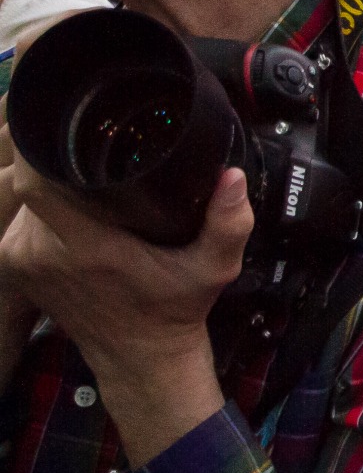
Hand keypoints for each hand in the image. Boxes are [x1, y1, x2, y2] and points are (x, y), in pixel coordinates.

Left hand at [0, 157, 251, 463]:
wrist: (139, 356)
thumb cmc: (174, 309)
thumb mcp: (215, 268)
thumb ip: (228, 223)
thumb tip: (231, 177)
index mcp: (85, 248)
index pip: (35, 182)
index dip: (40, 144)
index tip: (64, 116)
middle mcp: (43, 254)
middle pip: (29, 181)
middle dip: (55, 156)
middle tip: (92, 136)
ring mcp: (22, 261)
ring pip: (22, 197)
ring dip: (47, 179)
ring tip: (82, 164)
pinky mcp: (15, 266)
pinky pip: (19, 216)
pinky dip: (40, 201)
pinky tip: (69, 196)